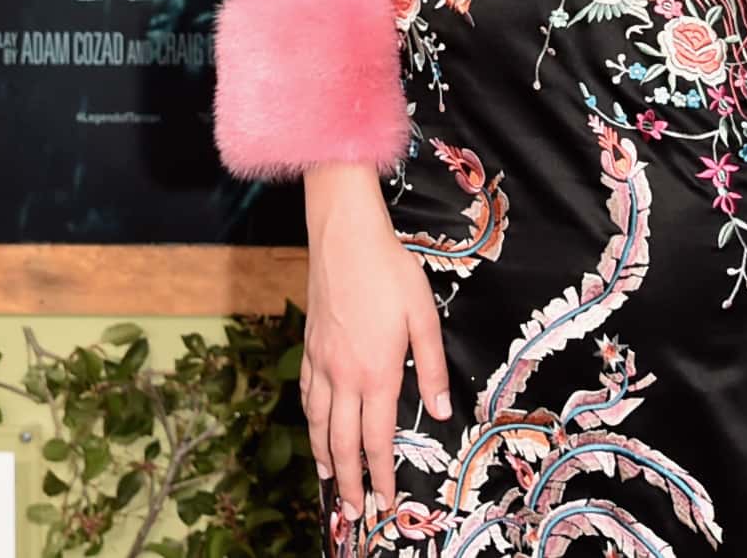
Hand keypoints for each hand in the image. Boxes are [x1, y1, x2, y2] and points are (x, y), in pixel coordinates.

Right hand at [302, 165, 450, 519]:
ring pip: (317, 423)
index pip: (376, 438)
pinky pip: (307, 394)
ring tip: (330, 480)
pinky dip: (309, 420)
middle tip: (354, 510)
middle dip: (349, 481)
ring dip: (324, 457)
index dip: (381, 474)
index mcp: (377, 373)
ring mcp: (322, 362)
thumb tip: (439, 411)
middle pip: (342, 442)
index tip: (385, 502)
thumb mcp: (423, 316)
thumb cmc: (390, 271)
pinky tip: (313, 426)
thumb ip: (432, 367)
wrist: (345, 236)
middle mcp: (344, 376)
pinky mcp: (309, 346)